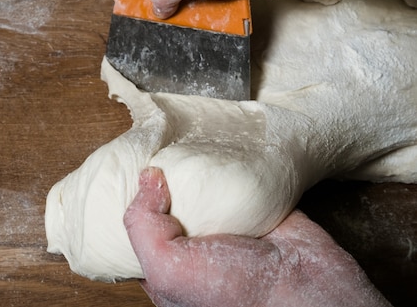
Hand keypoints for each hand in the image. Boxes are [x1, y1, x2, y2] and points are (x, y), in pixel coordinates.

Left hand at [124, 167, 390, 306]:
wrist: (308, 292)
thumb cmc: (232, 294)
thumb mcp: (167, 268)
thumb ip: (142, 225)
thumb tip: (147, 177)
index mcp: (168, 267)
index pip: (141, 228)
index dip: (134, 200)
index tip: (126, 168)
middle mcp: (196, 247)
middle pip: (171, 203)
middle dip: (164, 178)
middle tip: (158, 147)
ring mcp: (227, 227)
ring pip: (203, 188)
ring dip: (196, 167)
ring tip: (184, 141)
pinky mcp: (258, 210)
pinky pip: (238, 180)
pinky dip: (230, 165)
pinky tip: (219, 147)